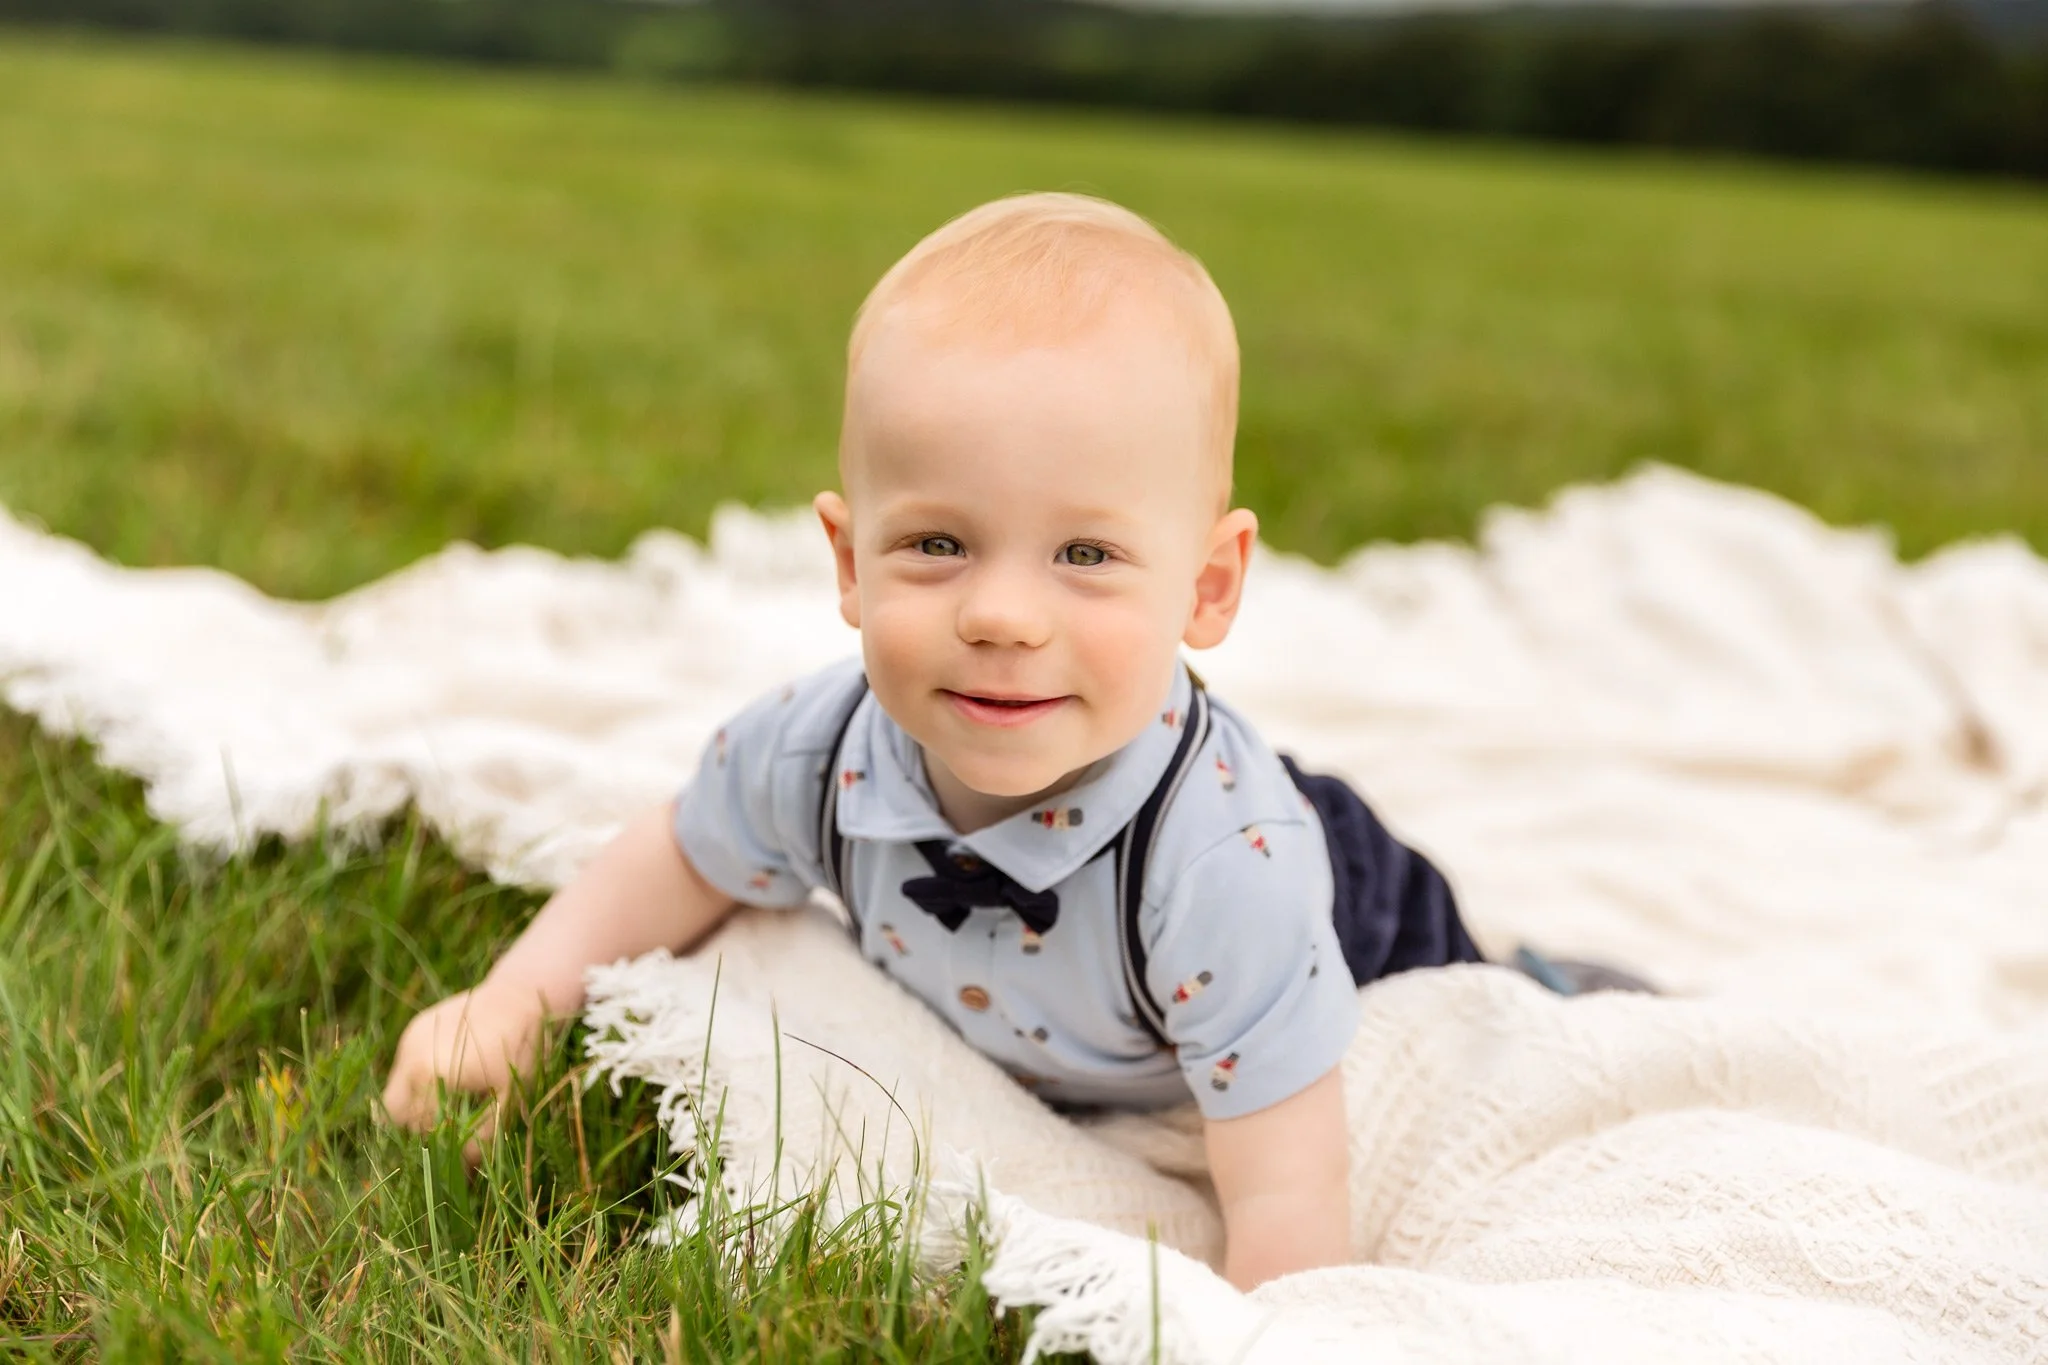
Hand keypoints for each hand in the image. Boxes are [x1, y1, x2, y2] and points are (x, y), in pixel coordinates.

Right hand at [379, 982, 548, 1156]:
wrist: (523, 995)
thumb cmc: (522, 1050)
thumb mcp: (508, 1101)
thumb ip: (480, 1142)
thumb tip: (460, 1180)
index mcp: (432, 1077)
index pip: (417, 1131)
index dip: (433, 1148)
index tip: (450, 1154)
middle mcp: (412, 1058)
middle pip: (393, 1114)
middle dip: (414, 1129)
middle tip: (445, 1132)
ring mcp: (409, 1041)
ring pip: (394, 1091)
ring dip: (414, 1106)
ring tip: (449, 1106)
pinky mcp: (412, 1029)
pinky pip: (404, 1068)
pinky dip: (418, 1081)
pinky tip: (447, 1080)